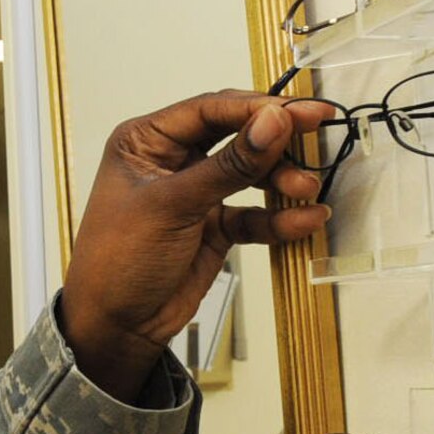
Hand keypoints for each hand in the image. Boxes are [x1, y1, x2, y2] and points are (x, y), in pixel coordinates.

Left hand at [59, 91, 337, 401]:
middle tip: (318, 133)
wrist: (116, 326)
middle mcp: (171, 160)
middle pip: (236, 136)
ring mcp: (195, 194)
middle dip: (276, 140)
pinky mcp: (214, 227)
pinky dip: (279, 218)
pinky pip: (254, 214)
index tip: (302, 111)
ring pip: (250, 173)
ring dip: (281, 180)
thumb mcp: (173, 205)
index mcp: (145, 142)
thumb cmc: (120, 260)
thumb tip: (274, 121)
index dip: (258, 107)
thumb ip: (228, 165)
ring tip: (305, 188)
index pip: (209, 109)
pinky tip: (306, 220)